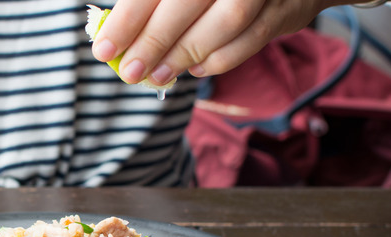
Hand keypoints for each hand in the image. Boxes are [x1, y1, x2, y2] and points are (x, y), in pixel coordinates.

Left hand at [92, 0, 345, 84]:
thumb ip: (150, 2)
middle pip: (187, 4)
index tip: (105, 49)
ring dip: (185, 55)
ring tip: (157, 75)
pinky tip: (194, 68)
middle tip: (130, 71)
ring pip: (225, 23)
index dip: (127, 20)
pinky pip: (251, 40)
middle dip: (153, 43)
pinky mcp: (284, 10)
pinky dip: (219, 60)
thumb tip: (114, 33)